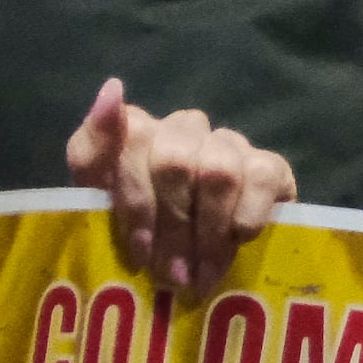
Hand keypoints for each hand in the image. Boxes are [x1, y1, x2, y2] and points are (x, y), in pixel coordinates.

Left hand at [65, 81, 289, 294]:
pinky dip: (246, 215)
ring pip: (218, 171)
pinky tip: (238, 241)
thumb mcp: (96, 203)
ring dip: (208, 231)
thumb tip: (113, 88)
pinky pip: (262, 177)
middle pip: (174, 160)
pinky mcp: (270, 166)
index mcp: (137, 132)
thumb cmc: (137, 236)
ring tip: (202, 273)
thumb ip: (92, 150)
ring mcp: (229, 145)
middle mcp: (185, 129)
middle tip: (172, 274)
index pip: (134, 137)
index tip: (140, 250)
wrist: (193, 268)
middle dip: (171, 226)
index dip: (136, 199)